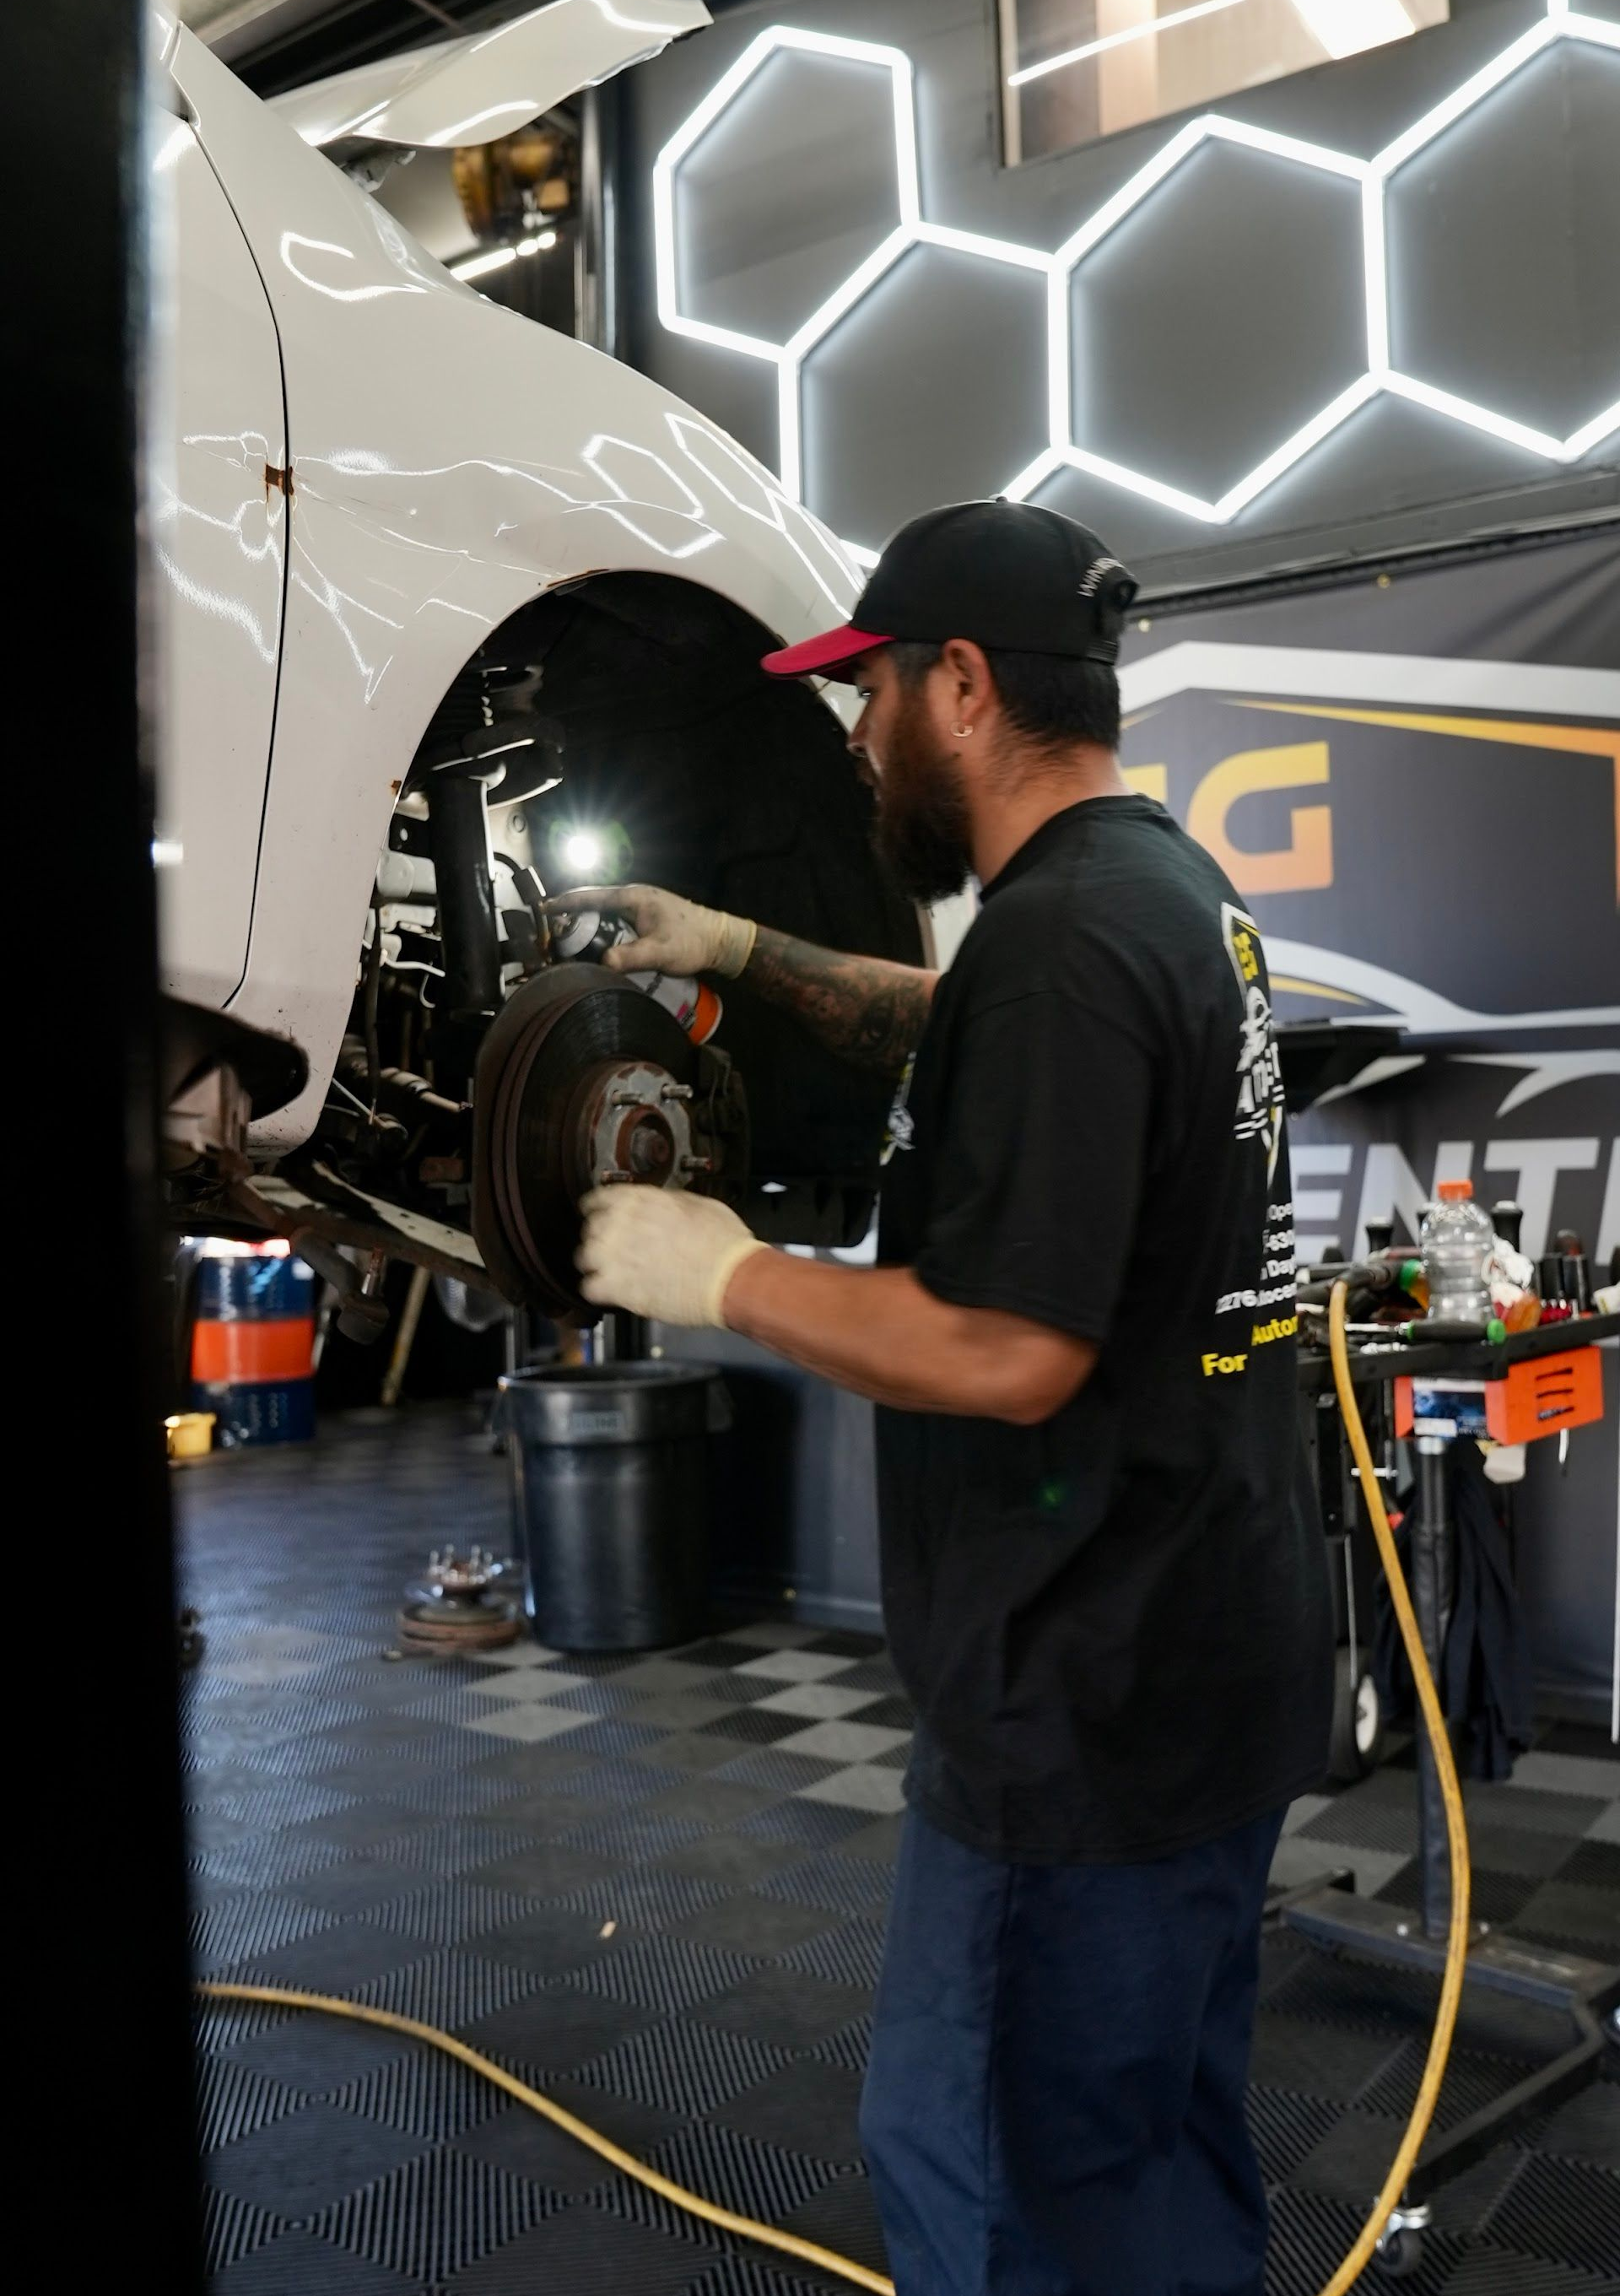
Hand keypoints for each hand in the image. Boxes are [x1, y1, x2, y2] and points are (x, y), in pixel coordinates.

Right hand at [543, 884, 755, 978]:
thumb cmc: (692, 941)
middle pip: (593, 904)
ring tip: (566, 943)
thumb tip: (603, 963)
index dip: (566, 902)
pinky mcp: (643, 919)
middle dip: (571, 916)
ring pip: (603, 914)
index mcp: (633, 897)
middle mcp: (633, 897)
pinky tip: (594, 947)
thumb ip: (631, 957)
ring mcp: (638, 907)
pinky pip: (614, 923)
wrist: (719, 939)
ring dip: (586, 926)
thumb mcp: (660, 952)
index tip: (545, 908)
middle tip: (551, 934)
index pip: (591, 896)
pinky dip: (601, 931)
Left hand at [576, 1185, 768, 1325]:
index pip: (597, 1199)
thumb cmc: (722, 1241)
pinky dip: (600, 1291)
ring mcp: (613, 1257)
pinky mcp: (616, 1288)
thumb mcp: (696, 1204)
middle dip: (602, 1239)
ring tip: (614, 1272)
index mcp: (637, 1199)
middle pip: (590, 1230)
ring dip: (596, 1264)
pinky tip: (614, 1292)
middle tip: (618, 1249)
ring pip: (583, 1258)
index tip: (600, 1216)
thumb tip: (659, 1205)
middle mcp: (618, 1224)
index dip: (599, 1210)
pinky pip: (589, 1289)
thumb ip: (666, 1202)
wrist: (730, 1277)